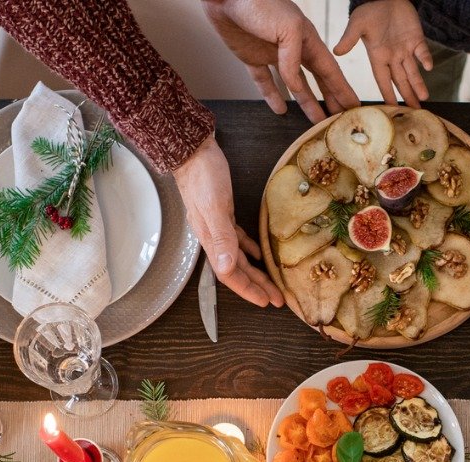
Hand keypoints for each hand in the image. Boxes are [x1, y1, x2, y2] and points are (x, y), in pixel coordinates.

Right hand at [174, 136, 284, 308]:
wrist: (192, 152)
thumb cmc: (203, 177)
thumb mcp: (214, 208)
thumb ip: (221, 239)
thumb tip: (226, 268)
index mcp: (211, 240)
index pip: (229, 274)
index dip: (247, 290)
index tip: (266, 301)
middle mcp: (214, 238)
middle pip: (237, 270)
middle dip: (256, 286)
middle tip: (277, 300)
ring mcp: (218, 226)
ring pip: (239, 257)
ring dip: (255, 272)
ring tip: (272, 284)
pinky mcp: (223, 213)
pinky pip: (237, 238)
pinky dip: (249, 249)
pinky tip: (258, 253)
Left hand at [202, 0, 358, 121]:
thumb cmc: (261, 4)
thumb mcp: (289, 29)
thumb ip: (294, 60)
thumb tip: (296, 87)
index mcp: (308, 39)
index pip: (330, 70)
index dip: (342, 89)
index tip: (353, 106)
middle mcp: (293, 49)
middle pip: (317, 79)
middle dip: (330, 98)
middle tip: (339, 119)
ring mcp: (273, 54)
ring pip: (294, 85)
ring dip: (306, 102)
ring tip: (316, 121)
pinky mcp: (252, 58)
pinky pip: (265, 81)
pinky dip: (272, 96)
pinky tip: (280, 110)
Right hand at [334, 0, 431, 106]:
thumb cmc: (369, 10)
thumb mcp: (357, 24)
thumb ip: (349, 38)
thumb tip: (336, 51)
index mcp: (378, 56)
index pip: (383, 80)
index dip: (387, 94)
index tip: (391, 109)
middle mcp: (392, 56)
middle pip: (401, 80)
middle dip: (407, 95)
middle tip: (413, 111)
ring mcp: (405, 48)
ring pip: (413, 71)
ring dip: (418, 84)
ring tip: (423, 98)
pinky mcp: (416, 39)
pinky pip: (423, 52)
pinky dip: (426, 59)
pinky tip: (429, 68)